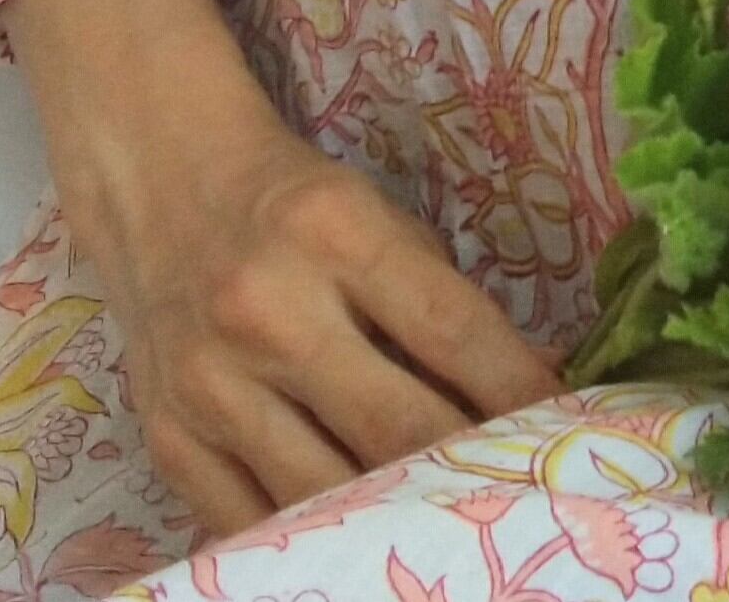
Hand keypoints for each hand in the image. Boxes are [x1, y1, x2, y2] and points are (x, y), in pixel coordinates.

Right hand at [1, 0, 562, 539]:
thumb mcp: (377, 216)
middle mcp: (270, 312)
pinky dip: (317, 540)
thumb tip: (528, 385)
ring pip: (327, 491)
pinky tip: (367, 539)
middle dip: (470, 466)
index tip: (568, 425)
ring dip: (401, 514)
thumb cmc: (295, 205)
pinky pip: (254, 520)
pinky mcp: (168, 442)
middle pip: (395, 426)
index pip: (451, 331)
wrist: (160, 189)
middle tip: (524, 489)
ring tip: (457, 525)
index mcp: (337, 235)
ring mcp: (211, 387)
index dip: (517, 389)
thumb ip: (439, 300)